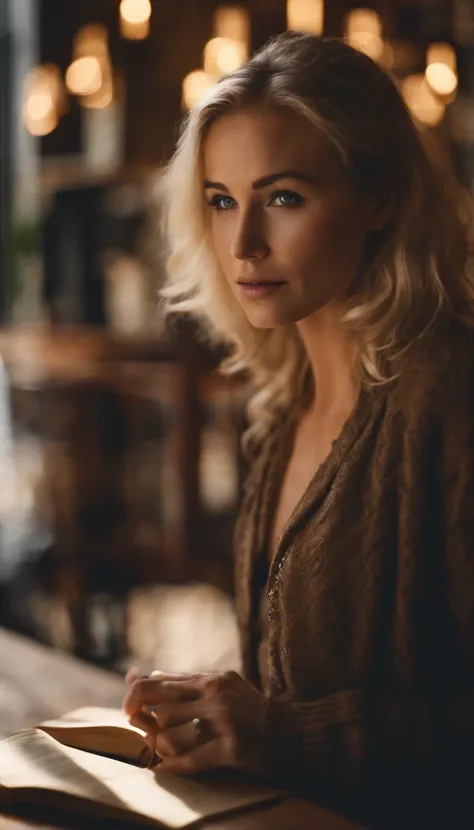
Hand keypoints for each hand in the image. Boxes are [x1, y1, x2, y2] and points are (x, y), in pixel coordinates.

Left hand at [122, 668, 265, 776]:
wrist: (293, 733)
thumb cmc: (250, 713)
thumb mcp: (221, 689)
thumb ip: (185, 684)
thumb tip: (138, 676)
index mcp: (212, 678)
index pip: (163, 680)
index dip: (137, 692)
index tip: (128, 707)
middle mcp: (217, 692)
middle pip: (161, 698)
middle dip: (137, 711)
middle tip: (129, 723)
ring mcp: (226, 718)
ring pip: (172, 729)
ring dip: (157, 743)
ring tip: (154, 749)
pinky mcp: (234, 746)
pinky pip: (193, 758)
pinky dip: (175, 765)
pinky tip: (167, 767)